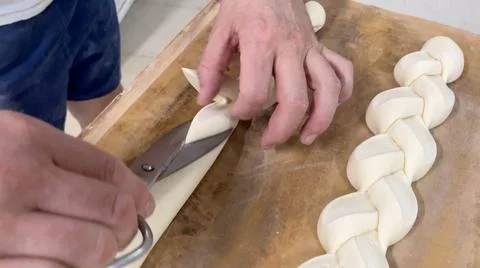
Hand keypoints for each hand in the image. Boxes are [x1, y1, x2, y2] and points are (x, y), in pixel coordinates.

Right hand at [0, 111, 153, 267]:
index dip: (136, 190)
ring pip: (91, 246)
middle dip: (127, 223)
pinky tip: (64, 260)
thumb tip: (120, 191)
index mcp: (29, 140)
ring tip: (94, 248)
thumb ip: (59, 157)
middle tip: (122, 231)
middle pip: (110, 207)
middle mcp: (21, 179)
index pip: (106, 168)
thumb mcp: (11, 140)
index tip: (145, 204)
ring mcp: (4, 224)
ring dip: (102, 251)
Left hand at [197, 0, 352, 147]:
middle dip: (281, 130)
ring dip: (320, 120)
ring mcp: (310, 48)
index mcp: (261, 44)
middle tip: (268, 142)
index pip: (255, 92)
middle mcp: (290, 49)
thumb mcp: (221, 30)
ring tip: (306, 138)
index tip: (235, 114)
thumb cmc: (244, 1)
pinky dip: (342, 91)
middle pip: (294, 100)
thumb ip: (211, 66)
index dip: (243, 111)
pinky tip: (330, 105)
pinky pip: (342, 70)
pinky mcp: (321, 46)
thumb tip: (205, 99)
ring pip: (327, 89)